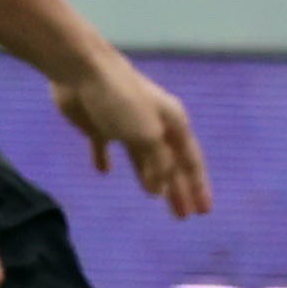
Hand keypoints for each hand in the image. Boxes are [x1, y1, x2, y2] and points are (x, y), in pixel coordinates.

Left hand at [50, 48, 212, 219]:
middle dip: (178, 190)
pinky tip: (104, 171)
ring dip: (150, 178)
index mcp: (173, 124)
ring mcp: (126, 125)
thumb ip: (157, 163)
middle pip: (169, 164)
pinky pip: (105, 147)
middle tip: (183, 216)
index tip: (204, 211)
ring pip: (143, 159)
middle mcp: (154, 125)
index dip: (198, 187)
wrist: (82, 71)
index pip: (190, 162)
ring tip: (156, 199)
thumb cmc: (121, 100)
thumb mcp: (148, 134)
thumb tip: (160, 190)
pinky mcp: (98, 126)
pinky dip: (105, 159)